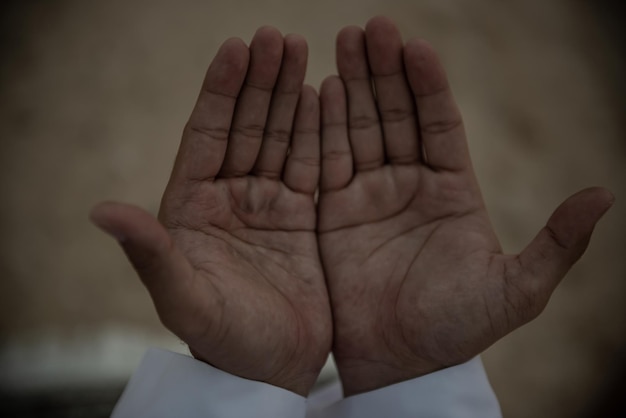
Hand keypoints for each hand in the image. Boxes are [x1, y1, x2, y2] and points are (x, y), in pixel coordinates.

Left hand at [90, 27, 330, 395]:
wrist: (272, 371)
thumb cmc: (224, 341)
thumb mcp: (185, 300)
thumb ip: (152, 254)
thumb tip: (101, 211)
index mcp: (193, 208)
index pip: (206, 135)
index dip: (220, 92)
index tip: (236, 48)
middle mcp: (230, 198)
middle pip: (245, 126)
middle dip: (260, 81)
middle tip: (278, 36)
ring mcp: (268, 204)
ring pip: (279, 137)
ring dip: (289, 95)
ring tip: (302, 49)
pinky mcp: (303, 217)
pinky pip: (310, 163)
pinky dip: (317, 130)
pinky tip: (323, 97)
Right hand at [317, 16, 613, 395]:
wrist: (400, 365)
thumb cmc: (457, 330)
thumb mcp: (516, 291)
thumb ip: (556, 245)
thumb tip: (605, 194)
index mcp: (452, 191)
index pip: (439, 123)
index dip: (428, 84)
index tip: (415, 46)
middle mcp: (409, 185)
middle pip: (397, 114)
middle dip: (384, 71)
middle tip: (370, 28)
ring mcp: (369, 196)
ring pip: (360, 129)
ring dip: (351, 88)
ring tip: (342, 45)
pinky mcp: (333, 213)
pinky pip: (327, 163)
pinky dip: (322, 129)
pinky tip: (319, 93)